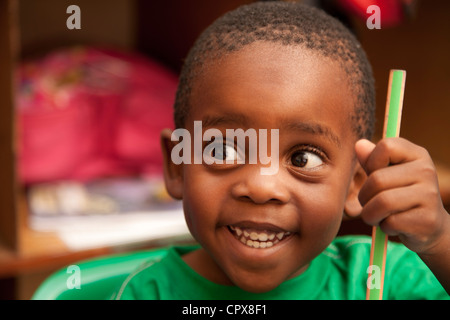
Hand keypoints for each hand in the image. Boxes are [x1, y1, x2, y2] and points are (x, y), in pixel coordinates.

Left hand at [355, 137, 449, 254]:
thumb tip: (359, 145)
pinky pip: (391, 222)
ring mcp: (429, 195)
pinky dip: (384, 226)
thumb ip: (371, 160)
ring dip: (370, 214)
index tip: (375, 175)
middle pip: (377, 179)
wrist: (430, 226)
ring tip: (378, 215)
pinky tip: (394, 225)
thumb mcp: (387, 174)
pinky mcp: (427, 220)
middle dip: (364, 196)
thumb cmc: (401, 195)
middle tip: (371, 203)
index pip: (386, 146)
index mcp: (417, 154)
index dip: (371, 163)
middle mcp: (426, 171)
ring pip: (382, 202)